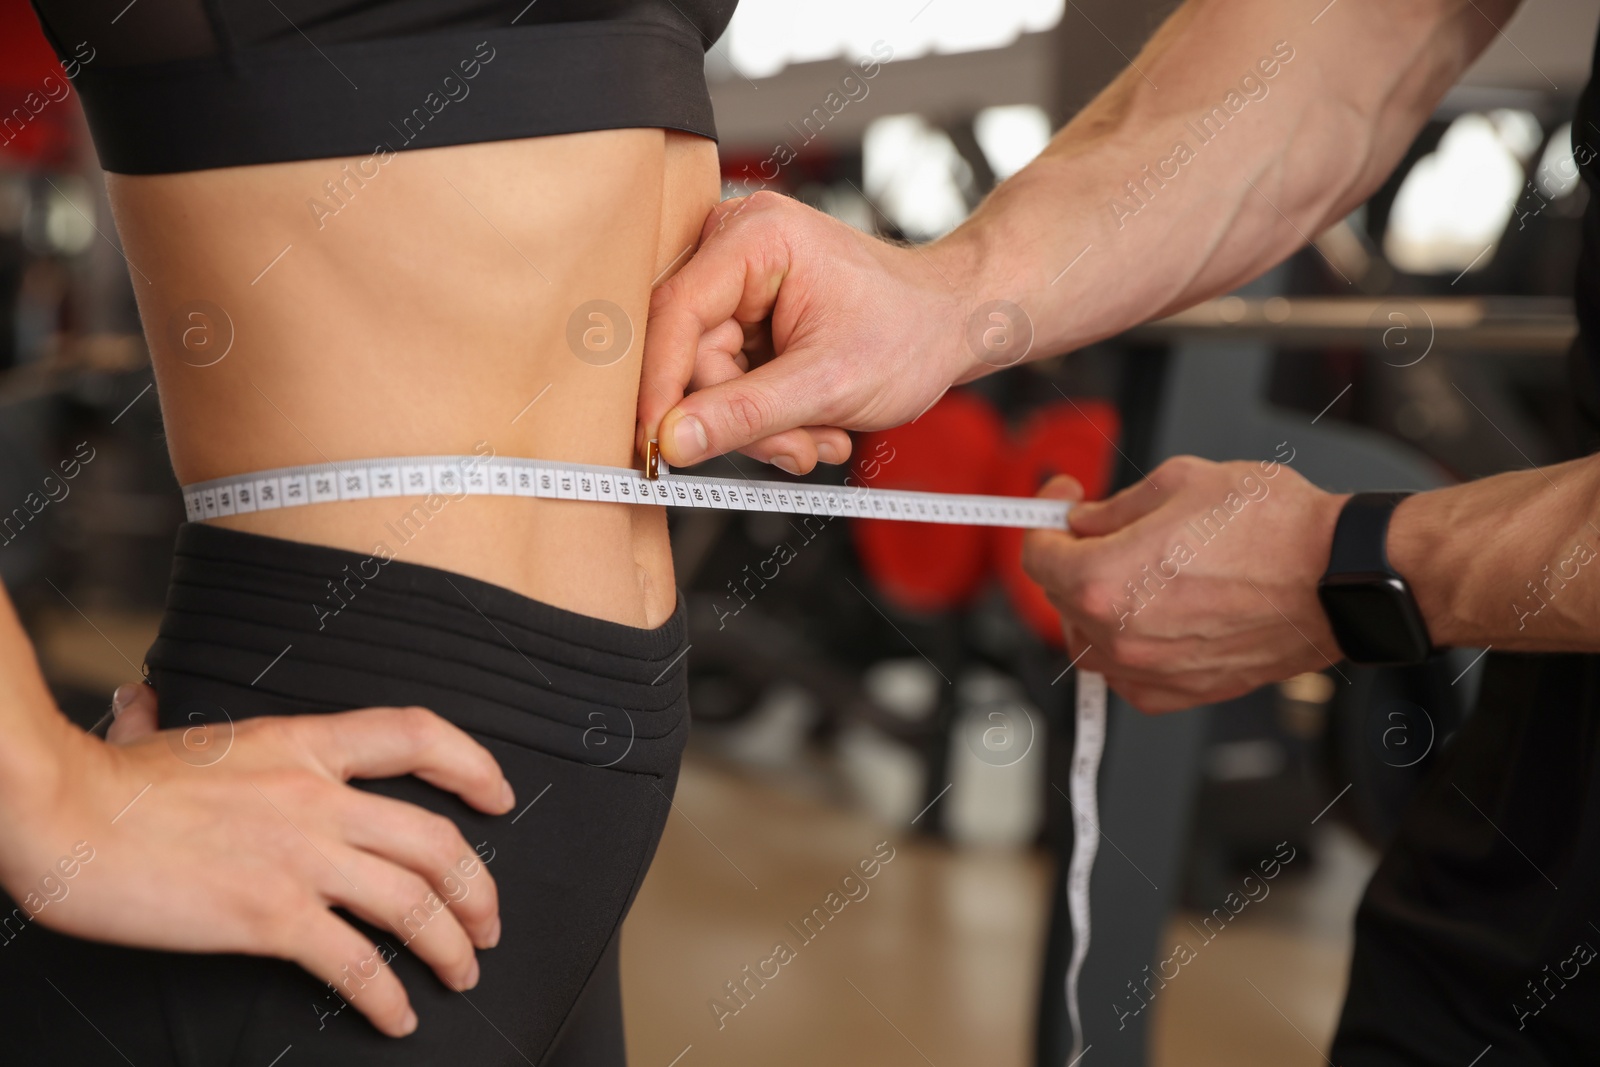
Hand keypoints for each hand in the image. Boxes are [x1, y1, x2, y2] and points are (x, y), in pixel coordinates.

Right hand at [5, 688, 513, 1037]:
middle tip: (488, 923)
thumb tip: (141, 702)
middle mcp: (319, 796)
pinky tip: (396, 1016)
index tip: (499, 796)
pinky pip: (354, 961)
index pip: (418, 735)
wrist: (63, 816)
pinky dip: (386, 995)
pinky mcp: (270, 915)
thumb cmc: (105, 784)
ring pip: (412, 902)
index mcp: (304, 744)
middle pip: (437, 839)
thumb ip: (163, 721)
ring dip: (451, 946)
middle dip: (479, 889)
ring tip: (462, 974)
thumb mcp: (157, 736)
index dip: (473, 765)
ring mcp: (300, 856)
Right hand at [638, 191, 983, 472]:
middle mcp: (738, 248)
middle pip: (693, 355)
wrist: (956, 323)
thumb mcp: (828, 385)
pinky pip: (730, 382)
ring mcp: (741, 283)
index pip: (676, 313)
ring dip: (764, 426)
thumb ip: (745, 414)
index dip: (660, 385)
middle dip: (743, 418)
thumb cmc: (913, 331)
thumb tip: (673, 439)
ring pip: (711, 380)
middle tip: (796, 449)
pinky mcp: (749, 315)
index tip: (656, 446)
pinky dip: (770, 416)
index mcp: (756, 237)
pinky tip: (813, 419)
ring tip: (819, 432)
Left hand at [1021, 455, 1348, 711]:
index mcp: (1105, 580)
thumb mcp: (1180, 481)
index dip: (1043, 522)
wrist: (1338, 576)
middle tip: (1100, 528)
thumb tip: (1085, 519)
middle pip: (1060, 595)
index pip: (1037, 556)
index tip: (1060, 505)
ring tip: (1132, 570)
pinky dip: (1126, 646)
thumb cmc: (1275, 529)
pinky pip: (1127, 674)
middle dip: (1072, 556)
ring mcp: (1150, 669)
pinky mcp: (1182, 691)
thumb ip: (1115, 506)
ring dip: (1094, 603)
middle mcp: (1120, 634)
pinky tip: (1151, 614)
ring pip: (1088, 638)